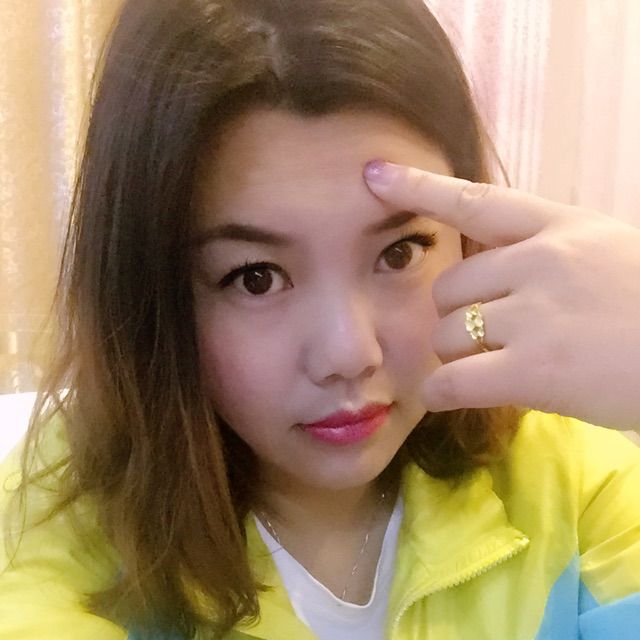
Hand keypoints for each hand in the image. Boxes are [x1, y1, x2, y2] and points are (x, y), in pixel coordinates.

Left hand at [364, 160, 639, 430]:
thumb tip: (486, 266)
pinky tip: (446, 397)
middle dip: (456, 315)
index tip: (372, 175)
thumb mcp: (607, 252)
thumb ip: (545, 251)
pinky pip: (453, 380)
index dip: (419, 187)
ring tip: (491, 366)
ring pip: (446, 334)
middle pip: (448, 286)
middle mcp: (540, 261)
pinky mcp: (535, 371)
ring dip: (455, 354)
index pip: (475, 200)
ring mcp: (535, 315)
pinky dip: (440, 393)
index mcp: (559, 227)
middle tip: (487, 336)